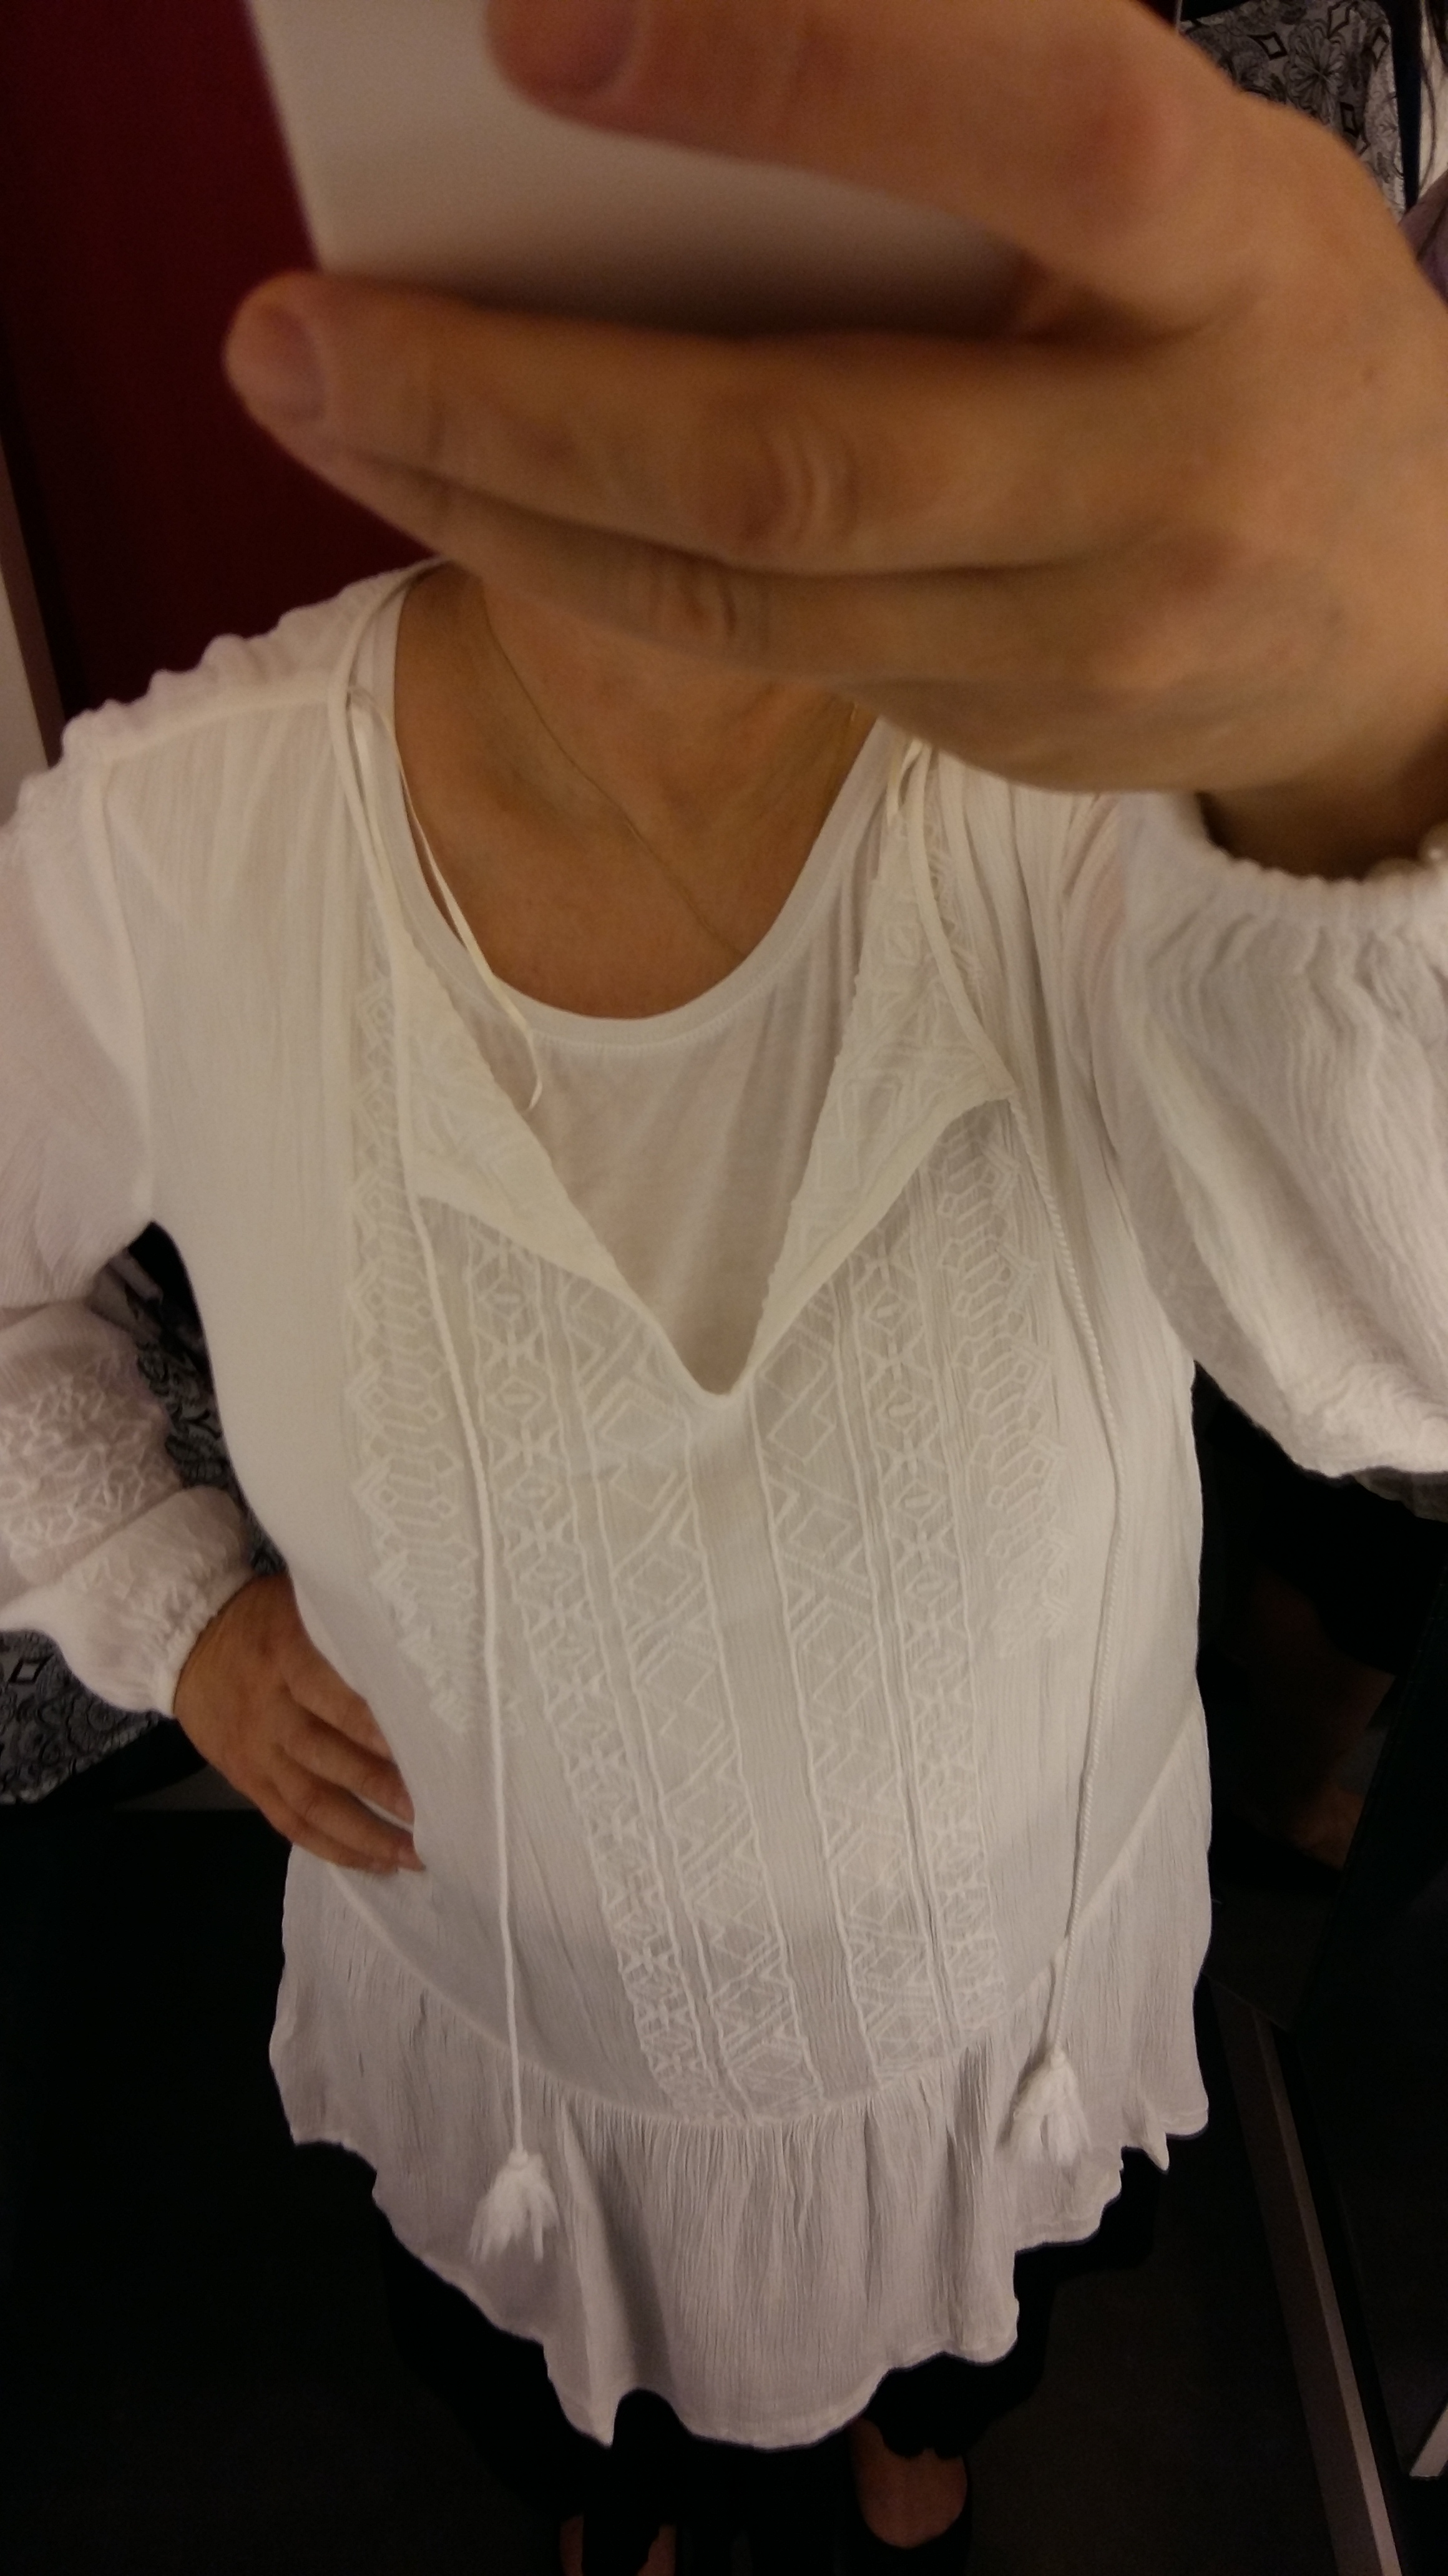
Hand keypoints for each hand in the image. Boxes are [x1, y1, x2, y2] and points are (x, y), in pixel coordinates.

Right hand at [172, 1573, 422, 1874]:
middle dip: (380, 1787)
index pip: (328, 1692)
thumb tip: (419, 1652)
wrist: (186, 1643)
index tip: (421, 1748)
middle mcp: (268, 1708)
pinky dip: (330, 1846)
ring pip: (309, 1800)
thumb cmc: (265, 1620)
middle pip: (324, 1754)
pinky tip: (373, 1861)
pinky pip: (288, 1821)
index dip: (370, 1724)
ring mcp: (256, 1751)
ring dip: (364, 1832)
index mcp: (284, 1654)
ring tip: (413, 1854)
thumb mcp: (301, 1603)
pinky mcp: (247, 1780)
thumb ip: (347, 1629)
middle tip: (434, 1812)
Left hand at [222, 0, 1447, 872]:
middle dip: (516, 396)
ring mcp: (1087, 639)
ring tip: (318, 408)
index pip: (1032, 129)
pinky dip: (590, 577)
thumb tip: (680, 64)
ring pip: (742, 596)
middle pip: (802, 453)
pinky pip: (764, 661)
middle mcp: (1165, 465)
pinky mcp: (1012, 739)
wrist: (1405, 618)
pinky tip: (467, 499)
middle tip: (291, 328)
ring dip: (497, 505)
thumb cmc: (1266, 330)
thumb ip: (986, 123)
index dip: (791, 74)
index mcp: (1232, 247)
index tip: (536, 34)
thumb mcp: (1194, 175)